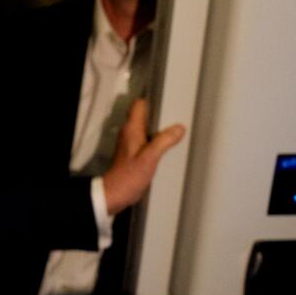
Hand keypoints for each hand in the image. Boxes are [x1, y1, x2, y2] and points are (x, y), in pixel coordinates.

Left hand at [101, 98, 184, 215]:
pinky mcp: (135, 152)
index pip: (139, 105)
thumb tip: (178, 129)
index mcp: (131, 129)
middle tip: (176, 117)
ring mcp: (131, 142)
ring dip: (160, 129)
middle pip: (145, 116)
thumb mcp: (150, 157)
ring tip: (176, 131)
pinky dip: (158, 141)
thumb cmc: (128, 176)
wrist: (117, 193)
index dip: (152, 100)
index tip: (167, 101)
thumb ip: (164, 141)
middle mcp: (130, 133)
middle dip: (160, 116)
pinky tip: (168, 147)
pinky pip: (148, 140)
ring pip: (147, 128)